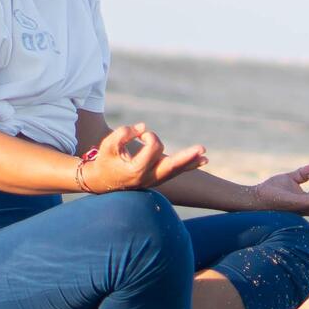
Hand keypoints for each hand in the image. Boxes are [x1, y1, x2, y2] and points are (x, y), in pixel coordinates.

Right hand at [80, 122, 206, 193]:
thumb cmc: (105, 160)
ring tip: (206, 157)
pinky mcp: (157, 179)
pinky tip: (202, 161)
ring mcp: (154, 181)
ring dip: (191, 162)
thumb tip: (143, 127)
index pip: (153, 147)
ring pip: (176, 171)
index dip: (150, 136)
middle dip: (187, 157)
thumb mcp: (108, 145)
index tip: (141, 135)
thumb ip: (124, 133)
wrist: (102, 181)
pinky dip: (188, 166)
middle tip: (202, 149)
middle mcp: (148, 178)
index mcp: (136, 170)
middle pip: (171, 166)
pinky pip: (175, 172)